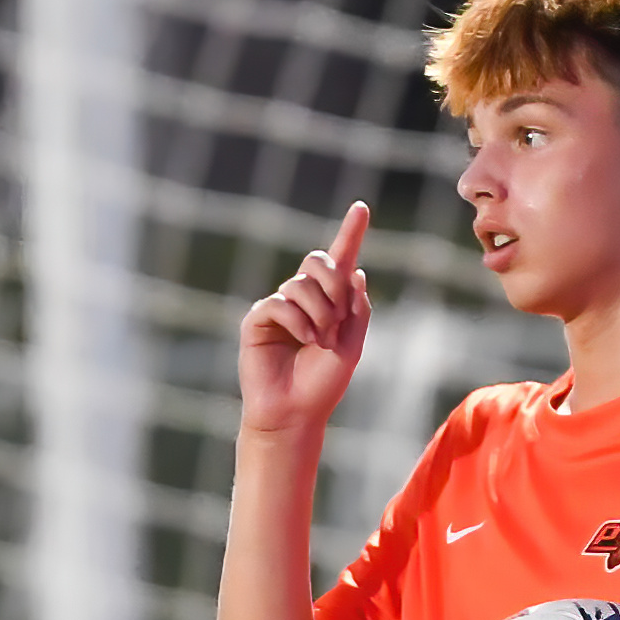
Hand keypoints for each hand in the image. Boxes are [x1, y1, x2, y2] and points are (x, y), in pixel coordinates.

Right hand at [238, 201, 371, 437]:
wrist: (295, 412)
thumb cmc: (323, 383)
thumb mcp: (352, 344)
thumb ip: (358, 308)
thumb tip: (356, 271)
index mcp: (329, 301)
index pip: (340, 260)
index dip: (350, 233)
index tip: (362, 207)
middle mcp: (302, 298)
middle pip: (318, 261)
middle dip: (334, 285)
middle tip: (339, 318)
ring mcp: (278, 306)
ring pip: (301, 285)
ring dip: (320, 312)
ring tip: (321, 340)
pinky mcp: (257, 319)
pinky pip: (280, 303)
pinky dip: (299, 321)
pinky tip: (306, 341)